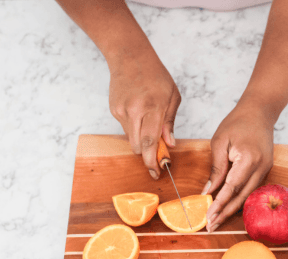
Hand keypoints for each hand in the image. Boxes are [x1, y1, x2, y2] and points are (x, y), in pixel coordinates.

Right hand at [108, 50, 180, 178]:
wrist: (130, 57)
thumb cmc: (155, 76)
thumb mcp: (173, 97)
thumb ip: (170, 122)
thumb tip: (170, 144)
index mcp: (153, 107)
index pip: (151, 141)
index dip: (153, 160)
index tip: (156, 172)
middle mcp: (135, 110)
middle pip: (139, 146)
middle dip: (148, 155)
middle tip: (159, 156)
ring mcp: (122, 111)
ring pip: (132, 140)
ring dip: (142, 141)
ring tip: (150, 127)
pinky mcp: (114, 110)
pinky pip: (126, 129)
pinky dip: (135, 129)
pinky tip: (140, 115)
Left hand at [203, 102, 274, 231]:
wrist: (259, 112)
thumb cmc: (238, 123)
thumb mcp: (220, 142)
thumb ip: (216, 168)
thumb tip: (208, 191)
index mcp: (248, 159)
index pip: (232, 187)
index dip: (219, 204)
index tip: (209, 217)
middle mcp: (260, 167)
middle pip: (242, 197)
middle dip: (225, 213)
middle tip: (211, 225)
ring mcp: (265, 169)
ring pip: (247, 195)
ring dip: (232, 208)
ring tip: (217, 219)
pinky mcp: (265, 170)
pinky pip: (250, 188)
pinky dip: (239, 197)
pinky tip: (228, 205)